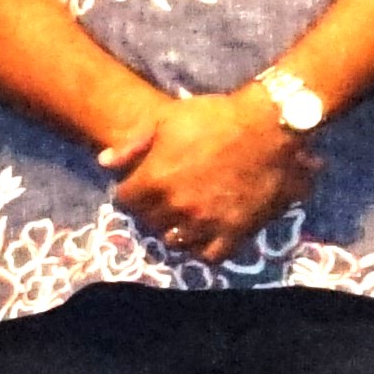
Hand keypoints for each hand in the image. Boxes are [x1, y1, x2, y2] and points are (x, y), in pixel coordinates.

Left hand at [100, 90, 311, 263]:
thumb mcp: (166, 119)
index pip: (125, 200)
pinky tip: (205, 234)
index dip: (130, 191)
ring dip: (174, 230)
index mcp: (155, 179)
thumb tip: (104, 163)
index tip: (140, 185)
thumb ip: (133, 144)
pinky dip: (203, 249)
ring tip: (182, 217)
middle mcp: (177, 207)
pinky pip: (210, 256)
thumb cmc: (215, 117)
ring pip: (175, 242)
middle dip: (151, 210)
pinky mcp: (235, 232)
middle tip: (163, 200)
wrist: (269, 127)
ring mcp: (206, 223)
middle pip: (149, 221)